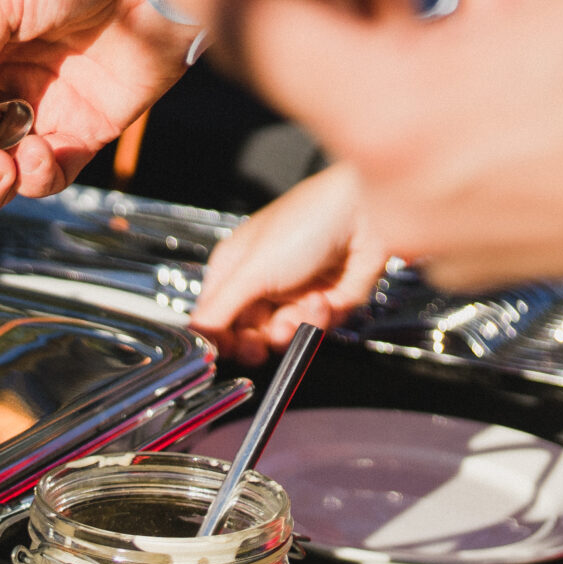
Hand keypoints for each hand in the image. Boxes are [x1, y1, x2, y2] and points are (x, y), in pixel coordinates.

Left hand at [174, 0, 562, 290]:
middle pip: (324, 72)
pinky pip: (441, 151)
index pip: (254, 39)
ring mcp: (444, 232)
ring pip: (391, 108)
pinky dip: (461, 89)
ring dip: (418, 32)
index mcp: (398, 122)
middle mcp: (403, 195)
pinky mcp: (489, 245)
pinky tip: (527, 38)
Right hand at [190, 163, 390, 363]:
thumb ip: (218, 312)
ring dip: (295, 327)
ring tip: (303, 310)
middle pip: (250, 333)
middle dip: (258, 341)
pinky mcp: (331, 299)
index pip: (217, 317)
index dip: (221, 338)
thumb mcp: (250, 271)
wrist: (366, 213)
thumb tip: (196, 338)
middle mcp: (265, 282)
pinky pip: (319, 327)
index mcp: (236, 269)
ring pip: (287, 334)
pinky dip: (323, 318)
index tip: (226, 351)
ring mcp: (298, 292)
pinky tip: (325, 299)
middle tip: (259, 347)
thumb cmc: (306, 222)